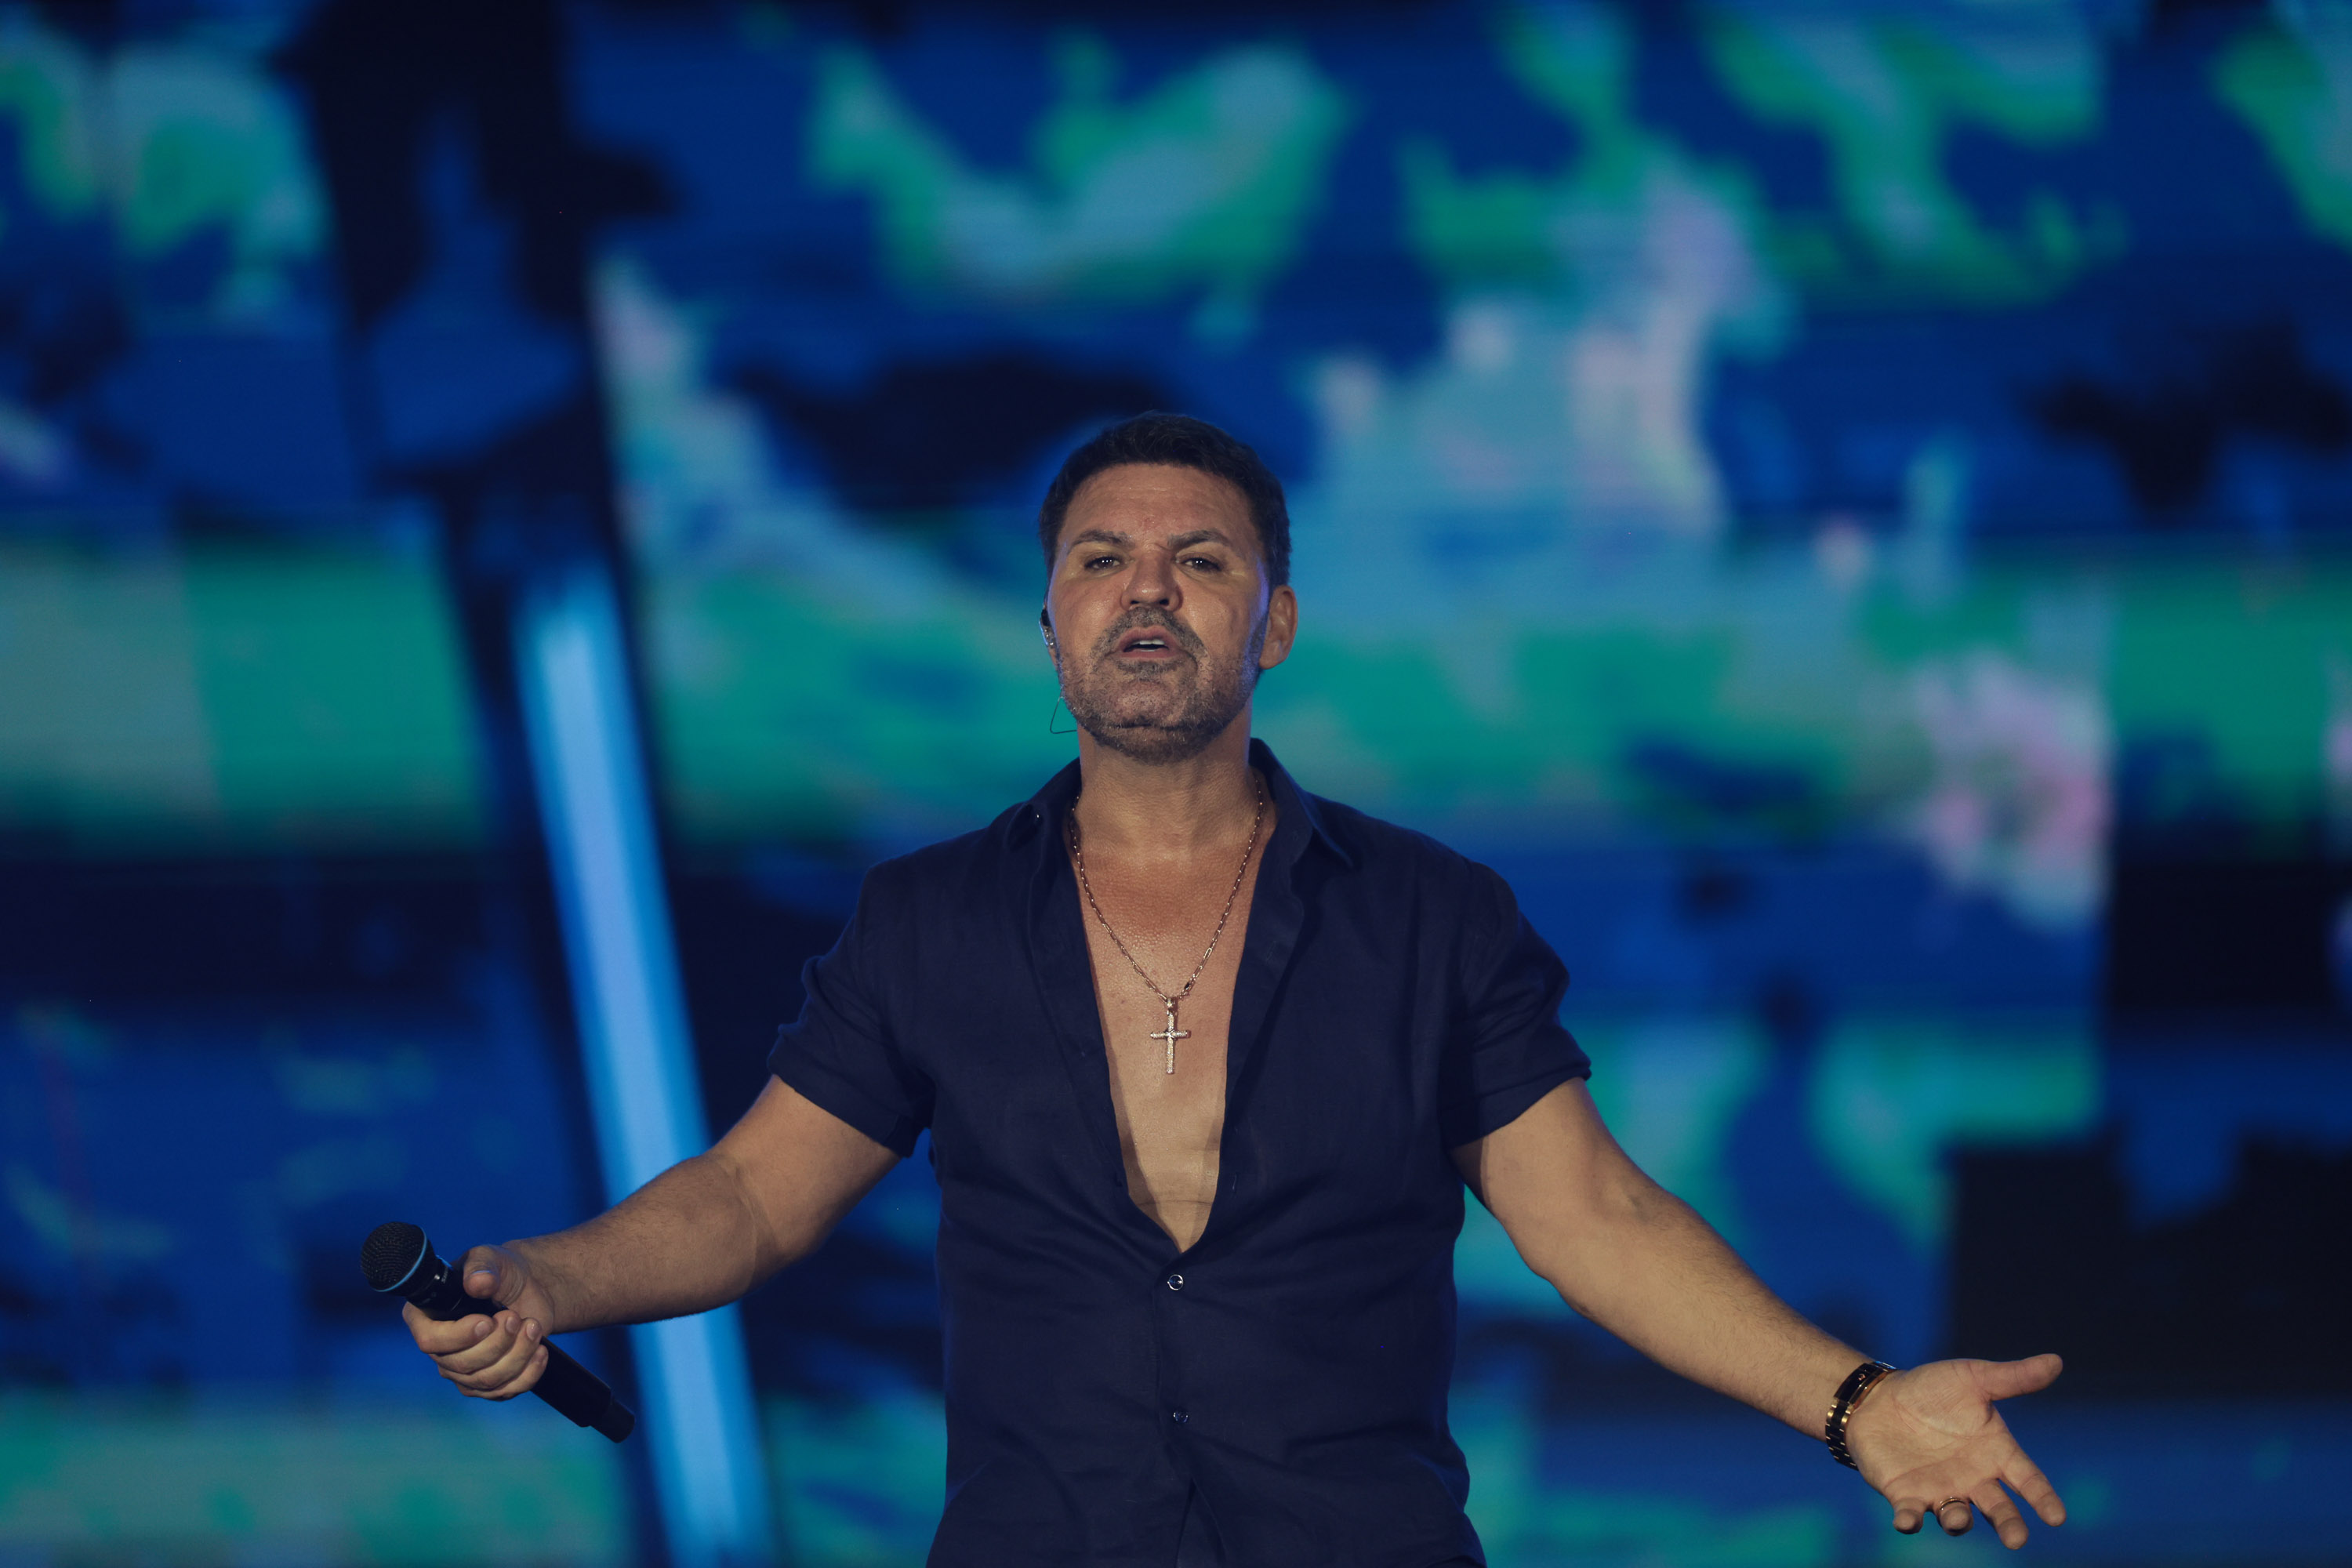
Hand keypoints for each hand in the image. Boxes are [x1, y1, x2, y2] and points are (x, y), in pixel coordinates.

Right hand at [400, 1242, 560, 1401]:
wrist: (528, 1288)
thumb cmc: (500, 1272)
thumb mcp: (489, 1258)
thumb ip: (481, 1268)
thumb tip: (477, 1283)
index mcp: (427, 1318)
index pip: (430, 1341)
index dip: (458, 1336)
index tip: (486, 1321)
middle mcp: (441, 1349)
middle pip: (462, 1366)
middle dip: (497, 1343)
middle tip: (515, 1317)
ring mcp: (464, 1371)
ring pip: (487, 1380)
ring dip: (517, 1354)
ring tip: (533, 1326)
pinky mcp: (489, 1383)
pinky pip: (506, 1391)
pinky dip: (528, 1373)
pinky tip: (540, 1351)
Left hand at [1844, 1354, 2066, 1548]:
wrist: (1880, 1398)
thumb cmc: (1933, 1390)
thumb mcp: (1973, 1378)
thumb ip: (2012, 1377)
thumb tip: (2056, 1360)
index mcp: (1996, 1453)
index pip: (2027, 1480)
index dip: (2043, 1498)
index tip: (2057, 1517)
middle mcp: (1973, 1479)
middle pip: (1998, 1509)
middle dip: (2008, 1525)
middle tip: (2016, 1540)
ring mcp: (1940, 1491)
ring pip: (1956, 1516)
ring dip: (1958, 1521)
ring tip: (1960, 1519)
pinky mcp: (1906, 1495)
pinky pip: (1910, 1514)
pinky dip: (1909, 1521)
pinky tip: (1907, 1522)